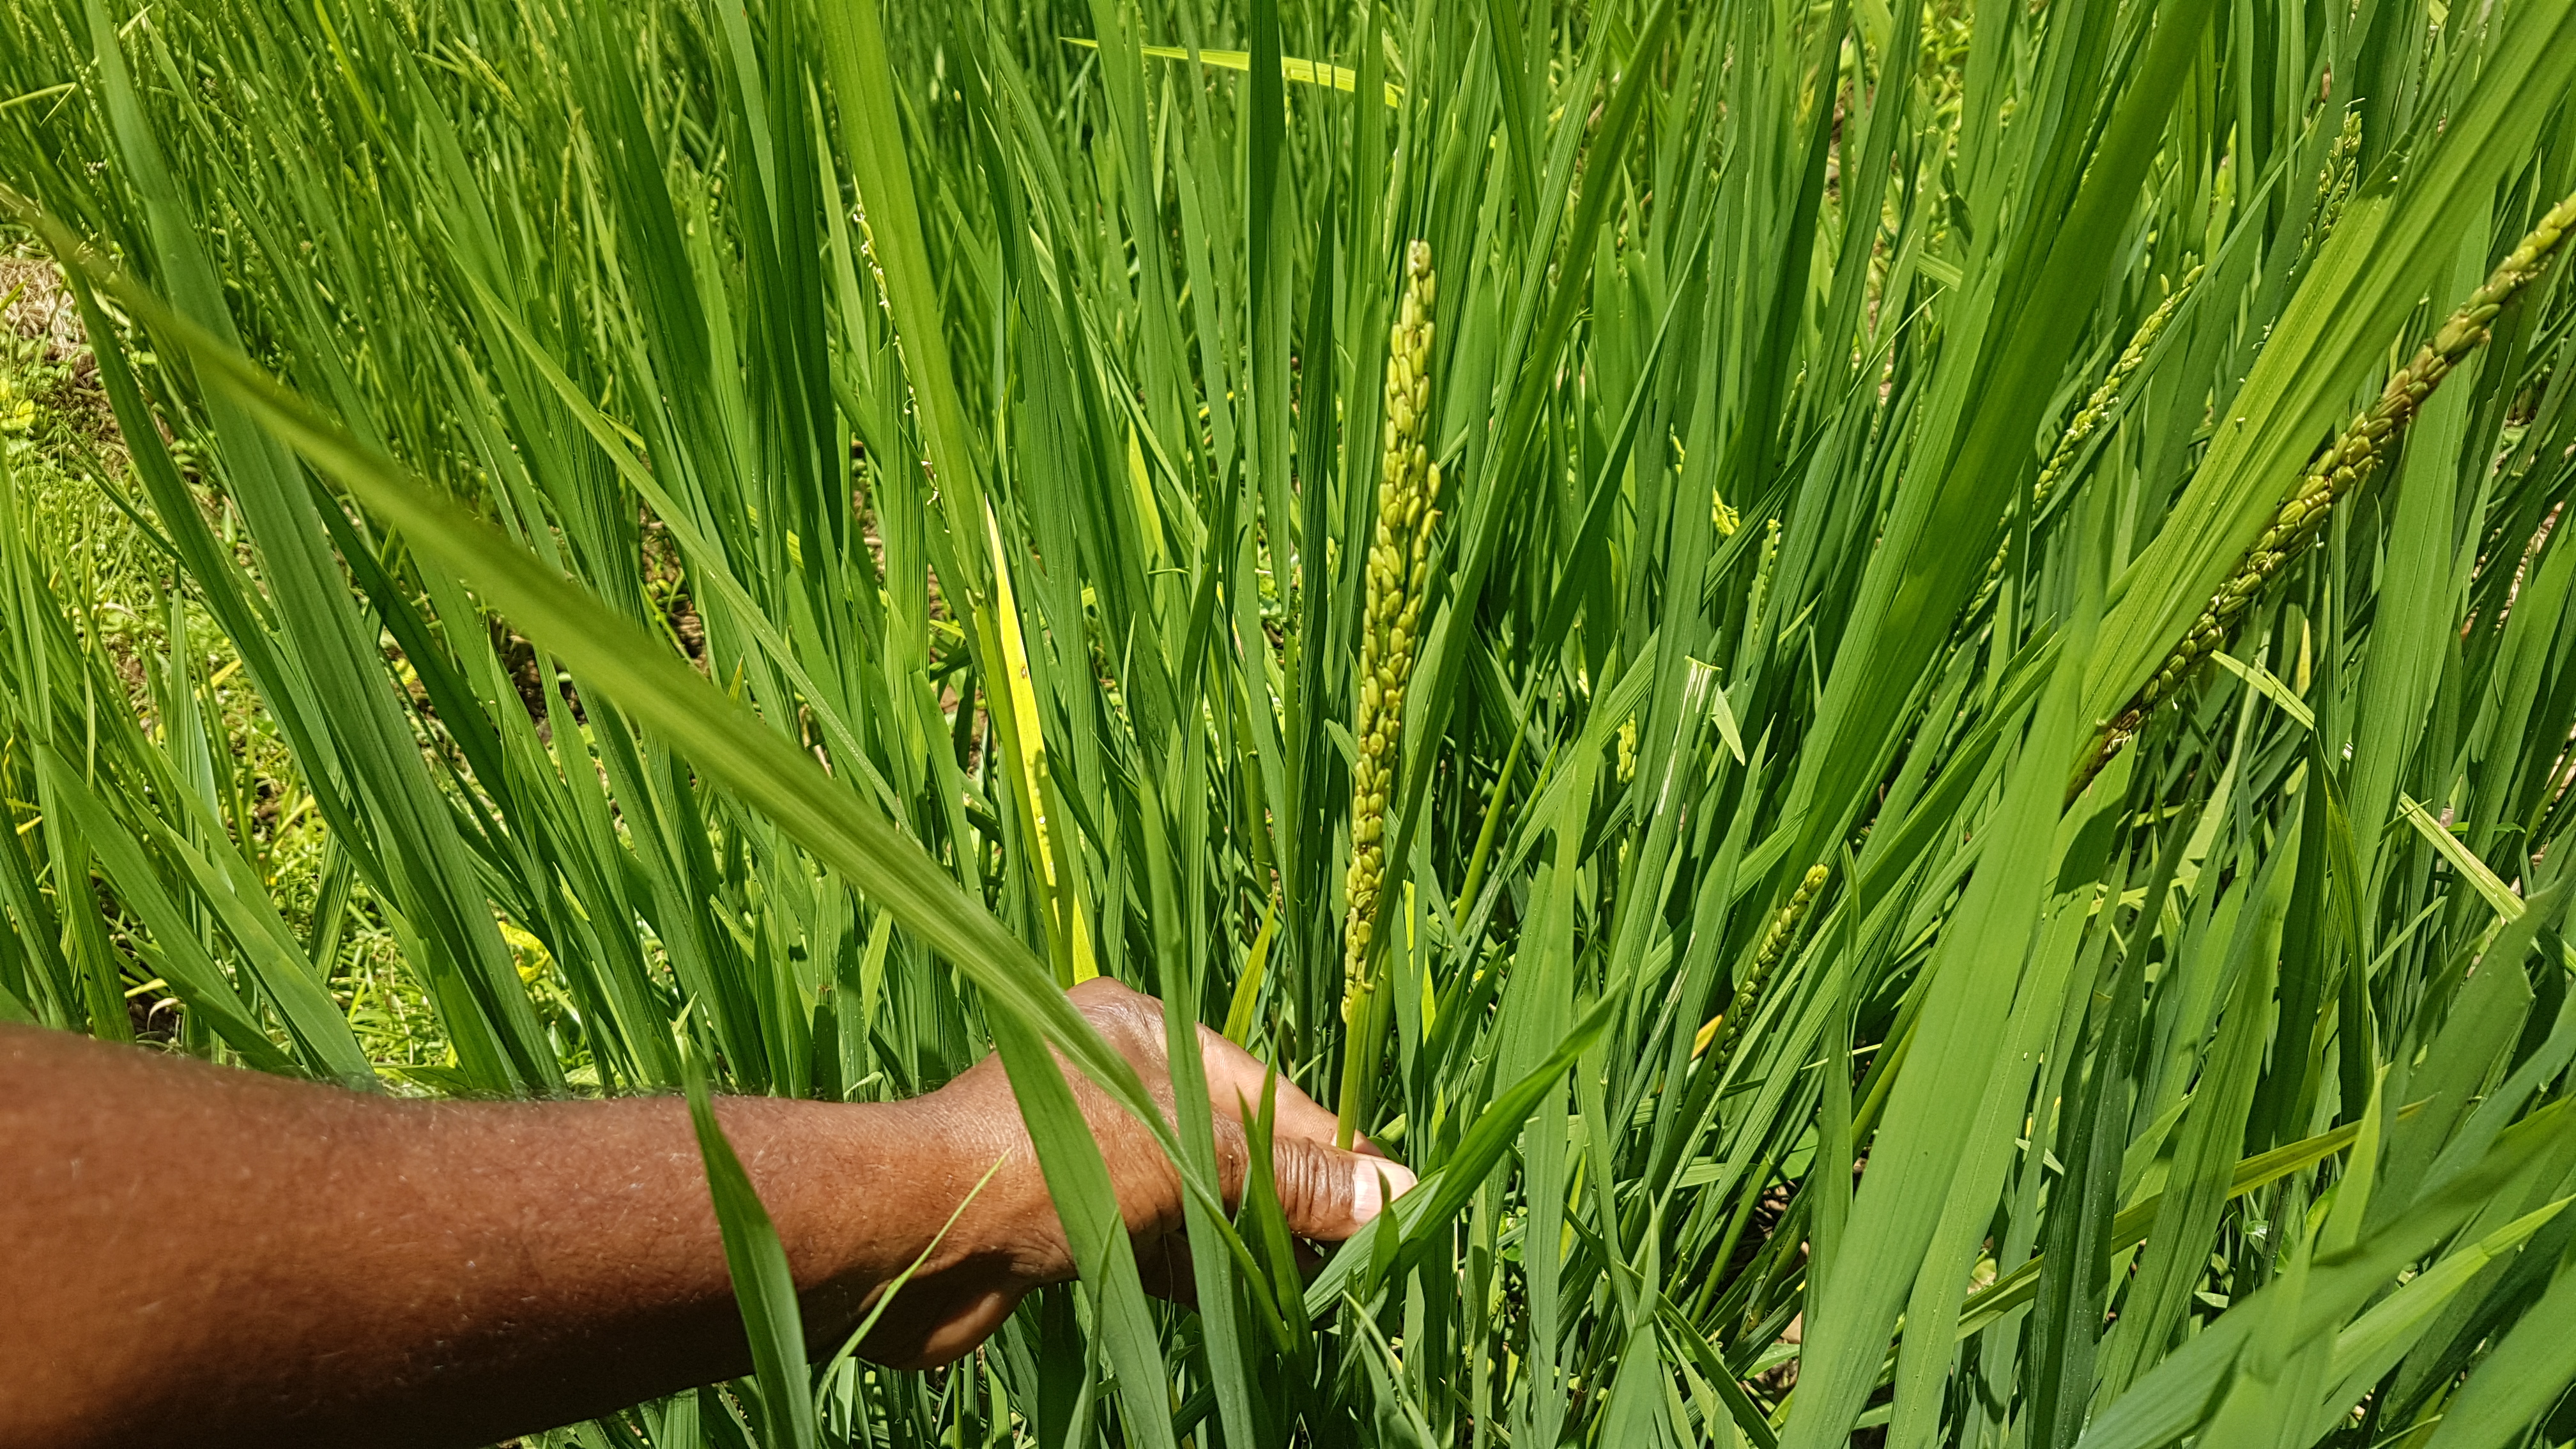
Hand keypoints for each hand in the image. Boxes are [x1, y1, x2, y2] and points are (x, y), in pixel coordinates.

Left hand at [859, 978, 1415, 1365]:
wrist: (905, 1239)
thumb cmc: (1042, 1163)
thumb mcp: (1185, 1162)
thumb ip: (1288, 1181)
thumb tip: (1392, 1193)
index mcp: (1142, 1029)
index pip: (1264, 1093)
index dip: (1330, 1155)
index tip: (1389, 1209)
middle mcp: (1116, 1079)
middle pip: (1234, 1146)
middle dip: (1295, 1203)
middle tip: (1364, 1261)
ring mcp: (1088, 1152)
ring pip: (1197, 1200)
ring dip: (1252, 1246)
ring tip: (1322, 1293)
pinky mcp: (1066, 1221)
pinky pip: (1156, 1242)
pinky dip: (1202, 1274)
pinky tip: (1252, 1312)